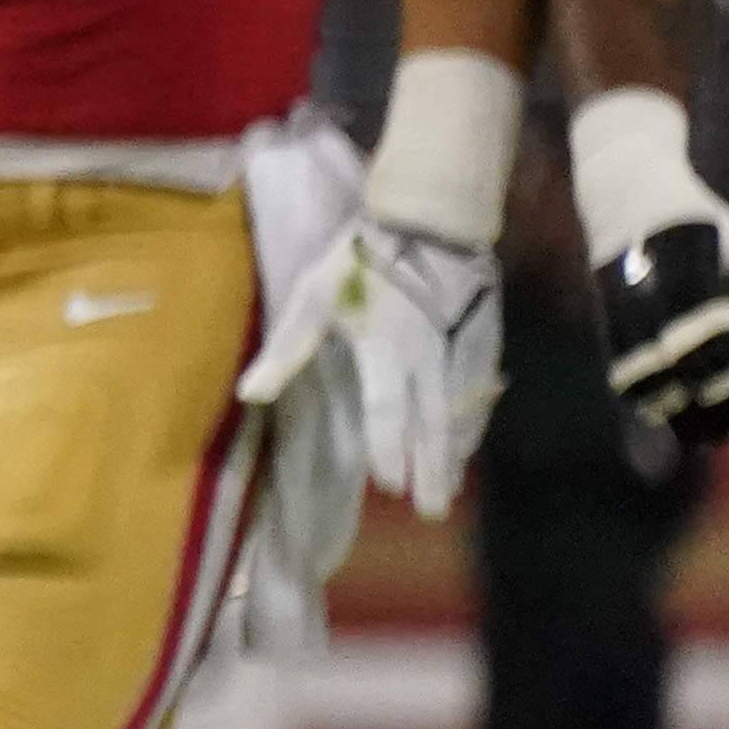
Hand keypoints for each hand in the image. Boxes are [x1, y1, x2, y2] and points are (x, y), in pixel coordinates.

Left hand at [237, 216, 501, 512]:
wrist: (429, 218)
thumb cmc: (360, 258)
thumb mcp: (312, 296)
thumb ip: (286, 349)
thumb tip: (249, 394)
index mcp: (385, 351)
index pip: (387, 412)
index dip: (387, 450)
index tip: (386, 486)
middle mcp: (427, 358)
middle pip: (430, 423)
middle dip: (430, 469)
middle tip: (432, 510)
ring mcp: (458, 349)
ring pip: (458, 410)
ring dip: (452, 451)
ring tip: (448, 486)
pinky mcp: (480, 336)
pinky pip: (478, 387)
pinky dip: (473, 418)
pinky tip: (468, 440)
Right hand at [573, 86, 728, 438]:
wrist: (626, 191)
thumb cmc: (699, 220)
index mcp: (690, 272)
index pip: (715, 341)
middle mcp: (651, 294)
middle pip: (681, 367)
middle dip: (712, 405)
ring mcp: (622, 307)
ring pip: (646, 377)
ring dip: (676, 414)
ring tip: (704, 440)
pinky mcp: (603, 318)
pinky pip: (620, 369)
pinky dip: (644, 400)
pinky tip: (668, 419)